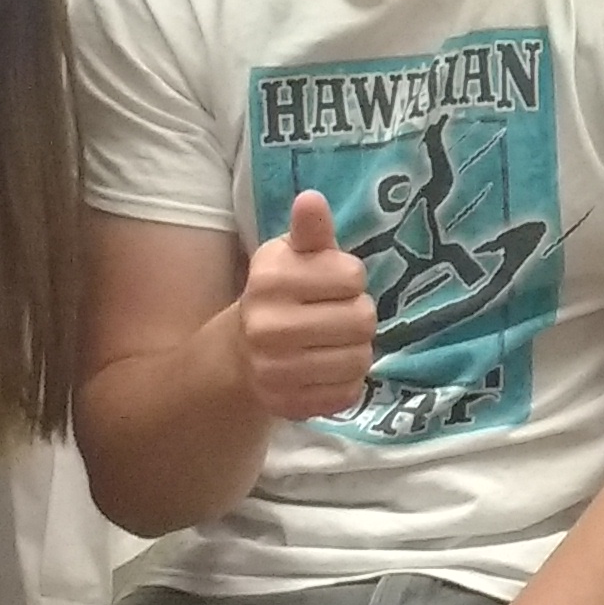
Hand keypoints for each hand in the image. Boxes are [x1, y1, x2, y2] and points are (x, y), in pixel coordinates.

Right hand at [238, 191, 376, 419]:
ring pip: (359, 359)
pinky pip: (347, 394)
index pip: (353, 275)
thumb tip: (311, 199)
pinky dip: (347, 381)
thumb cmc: (281, 292)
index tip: (332, 283)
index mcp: (270, 279)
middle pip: (362, 319)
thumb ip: (309, 231)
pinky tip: (328, 368)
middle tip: (338, 315)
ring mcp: (275, 371)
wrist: (241, 351)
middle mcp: (267, 326)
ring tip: (336, 342)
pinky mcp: (287, 405)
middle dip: (359, 315)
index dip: (350, 278)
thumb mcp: (293, 255)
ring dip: (357, 349)